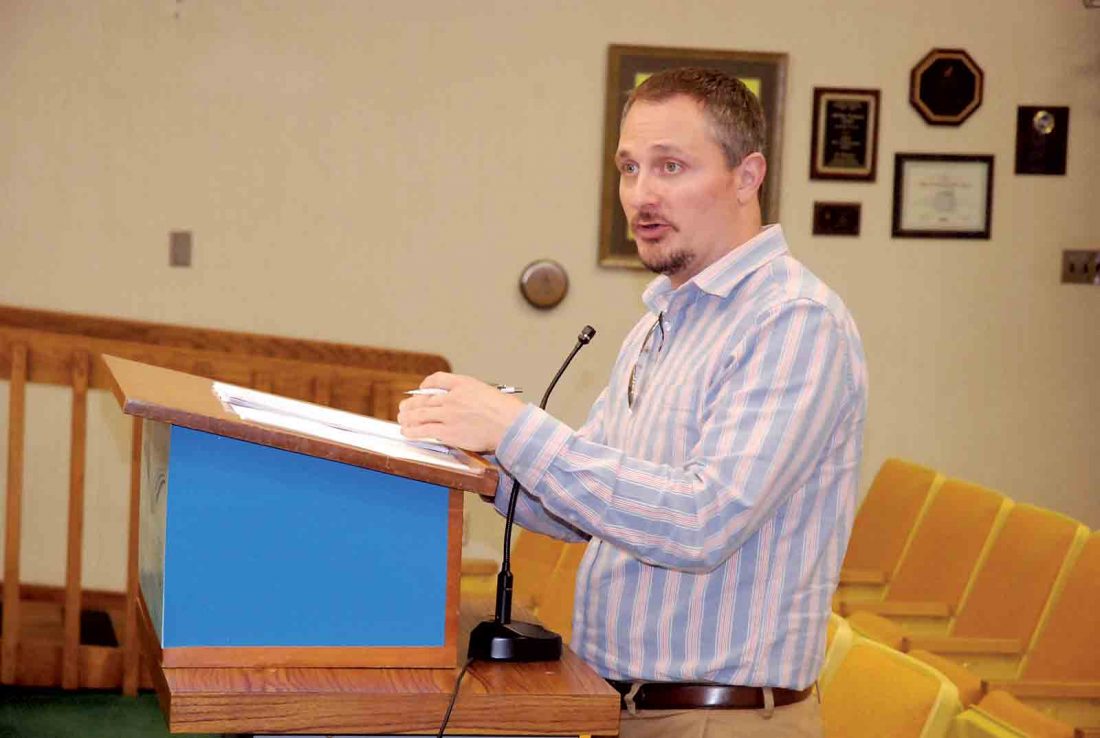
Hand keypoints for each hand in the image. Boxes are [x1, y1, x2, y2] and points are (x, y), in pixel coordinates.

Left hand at [398, 372, 525, 452]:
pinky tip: (407, 432)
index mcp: (464, 384)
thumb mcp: (487, 393)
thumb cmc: (506, 412)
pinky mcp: (448, 432)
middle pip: (424, 398)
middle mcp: (453, 397)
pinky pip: (424, 430)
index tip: (422, 390)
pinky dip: (413, 431)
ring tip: (402, 421)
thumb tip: (456, 404)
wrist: (511, 426)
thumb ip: (470, 396)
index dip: (426, 385)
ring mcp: (449, 414)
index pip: (438, 379)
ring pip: (420, 414)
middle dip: (411, 404)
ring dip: (408, 418)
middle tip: (404, 408)